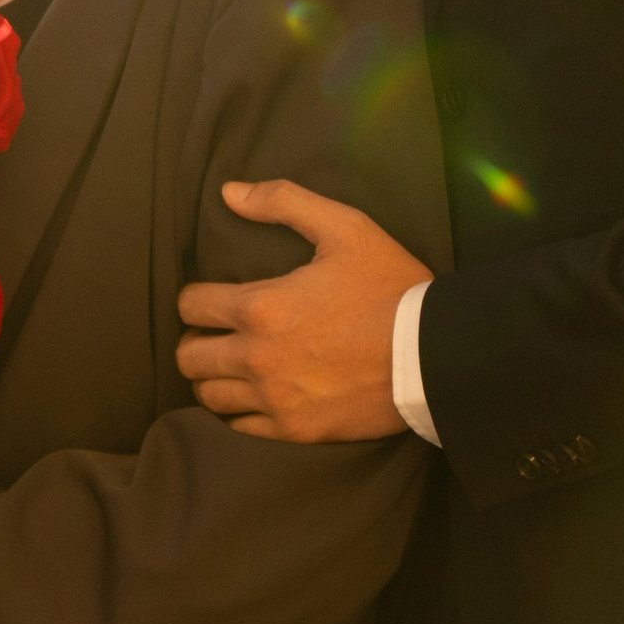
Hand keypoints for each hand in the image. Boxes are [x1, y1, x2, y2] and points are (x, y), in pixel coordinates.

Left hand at [175, 181, 428, 442]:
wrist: (434, 354)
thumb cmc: (389, 286)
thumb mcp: (344, 227)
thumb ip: (282, 202)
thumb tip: (228, 192)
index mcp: (261, 307)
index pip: (191, 307)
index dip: (194, 298)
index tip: (208, 298)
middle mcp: (258, 358)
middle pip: (188, 357)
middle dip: (195, 340)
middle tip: (214, 333)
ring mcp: (276, 399)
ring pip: (208, 395)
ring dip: (212, 377)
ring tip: (230, 364)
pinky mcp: (296, 430)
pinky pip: (240, 427)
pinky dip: (236, 411)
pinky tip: (252, 394)